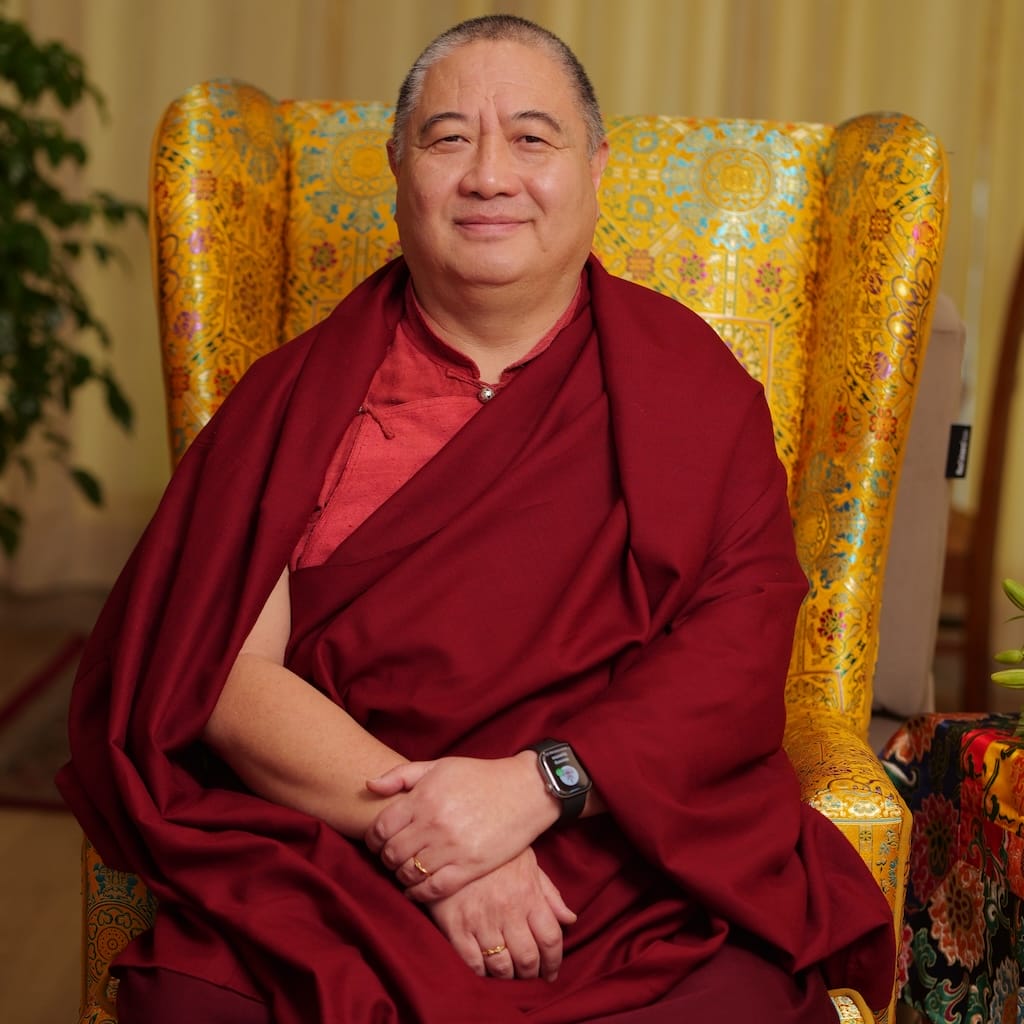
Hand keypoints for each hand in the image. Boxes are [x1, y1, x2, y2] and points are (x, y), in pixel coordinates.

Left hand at [364, 753, 559, 900]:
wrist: (524, 790)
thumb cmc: (479, 776)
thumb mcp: (440, 766)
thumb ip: (401, 775)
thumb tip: (369, 785)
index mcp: (423, 797)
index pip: (381, 828)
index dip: (372, 839)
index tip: (377, 842)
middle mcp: (434, 823)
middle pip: (392, 853)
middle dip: (386, 858)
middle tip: (391, 857)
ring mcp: (452, 847)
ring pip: (409, 873)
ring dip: (402, 875)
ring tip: (406, 870)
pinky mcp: (470, 866)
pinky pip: (433, 889)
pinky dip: (418, 893)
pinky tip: (417, 889)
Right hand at [428, 847, 575, 981]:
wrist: (451, 841)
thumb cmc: (494, 853)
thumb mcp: (527, 862)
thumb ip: (549, 893)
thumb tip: (570, 919)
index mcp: (528, 894)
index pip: (550, 938)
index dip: (554, 961)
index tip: (552, 972)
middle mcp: (507, 911)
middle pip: (527, 958)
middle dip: (532, 974)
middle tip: (530, 976)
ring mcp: (480, 921)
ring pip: (501, 966)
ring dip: (509, 977)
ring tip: (509, 974)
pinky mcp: (456, 927)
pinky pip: (473, 963)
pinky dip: (482, 974)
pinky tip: (486, 969)